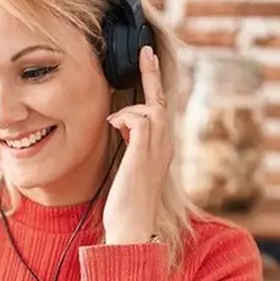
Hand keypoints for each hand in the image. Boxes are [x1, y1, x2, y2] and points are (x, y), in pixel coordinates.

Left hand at [102, 45, 172, 245]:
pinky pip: (140, 118)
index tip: (148, 65)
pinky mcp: (144, 154)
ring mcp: (157, 151)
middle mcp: (164, 149)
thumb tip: (120, 125)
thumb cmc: (126, 209)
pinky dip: (125, 119)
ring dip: (130, 111)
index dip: (154, 89)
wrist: (132, 229)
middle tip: (145, 50)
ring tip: (115, 127)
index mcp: (160, 153)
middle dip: (152, 75)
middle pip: (161, 103)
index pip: (160, 114)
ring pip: (152, 109)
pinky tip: (116, 129)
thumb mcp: (128, 172)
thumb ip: (129, 147)